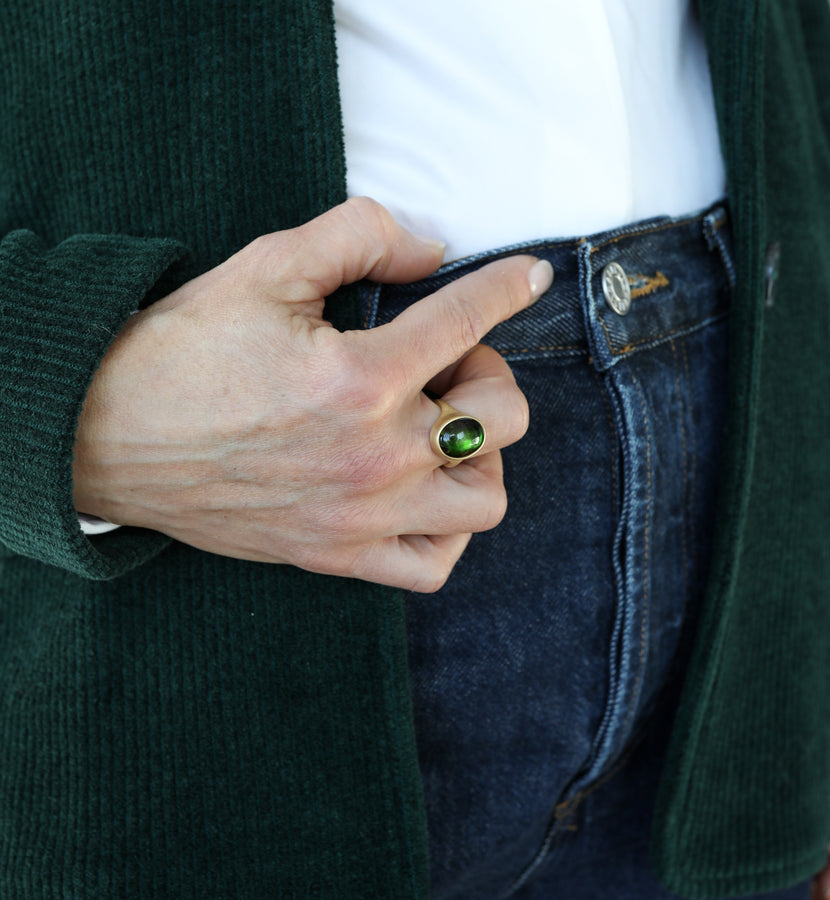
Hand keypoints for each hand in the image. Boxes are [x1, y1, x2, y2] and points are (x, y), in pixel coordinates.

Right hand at [73, 197, 552, 589]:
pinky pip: (432, 565)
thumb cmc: (184, 351)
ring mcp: (362, 514)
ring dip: (483, 456)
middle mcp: (375, 454)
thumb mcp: (266, 267)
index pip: (467, 319)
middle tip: (450, 364)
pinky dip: (447, 531)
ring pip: (484, 501)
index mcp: (360, 376)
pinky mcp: (337, 554)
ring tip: (441, 431)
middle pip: (503, 418)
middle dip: (491, 375)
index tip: (529, 278)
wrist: (110, 435)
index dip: (509, 288)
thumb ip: (359, 237)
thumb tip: (431, 249)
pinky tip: (423, 492)